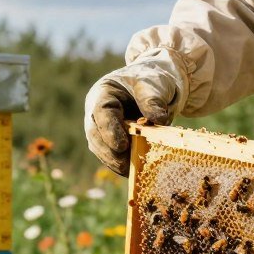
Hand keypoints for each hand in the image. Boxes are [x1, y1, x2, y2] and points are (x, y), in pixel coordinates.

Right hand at [84, 53, 183, 175]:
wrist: (156, 89)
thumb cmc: (151, 81)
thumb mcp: (154, 85)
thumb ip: (153, 99)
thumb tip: (158, 120)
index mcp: (104, 94)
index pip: (101, 112)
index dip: (109, 130)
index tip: (122, 146)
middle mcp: (97, 113)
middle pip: (95, 135)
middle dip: (109, 152)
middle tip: (125, 165)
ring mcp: (101, 128)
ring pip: (101, 149)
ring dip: (114, 162)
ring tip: (131, 171)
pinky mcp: (111, 142)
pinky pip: (112, 156)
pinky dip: (122, 165)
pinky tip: (134, 172)